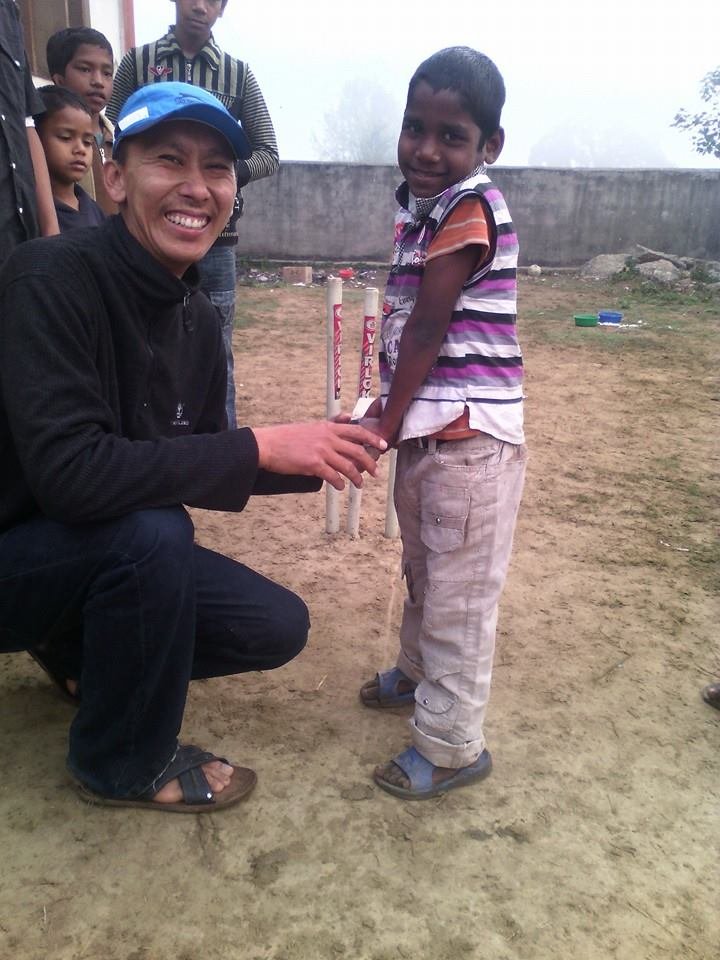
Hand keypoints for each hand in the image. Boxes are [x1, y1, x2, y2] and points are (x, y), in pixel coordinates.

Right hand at [253, 420, 387, 489]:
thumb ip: (332, 423)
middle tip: (375, 473)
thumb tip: (348, 417)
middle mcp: (328, 438)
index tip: (384, 445)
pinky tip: (340, 487)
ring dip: (356, 478)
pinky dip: (339, 484)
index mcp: (328, 427)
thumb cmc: (287, 437)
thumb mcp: (312, 425)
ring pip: (348, 466)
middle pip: (357, 451)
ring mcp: (321, 451)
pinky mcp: (313, 464)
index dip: (373, 439)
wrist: (268, 445)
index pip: (357, 431)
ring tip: (359, 485)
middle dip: (370, 463)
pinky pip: (333, 476)